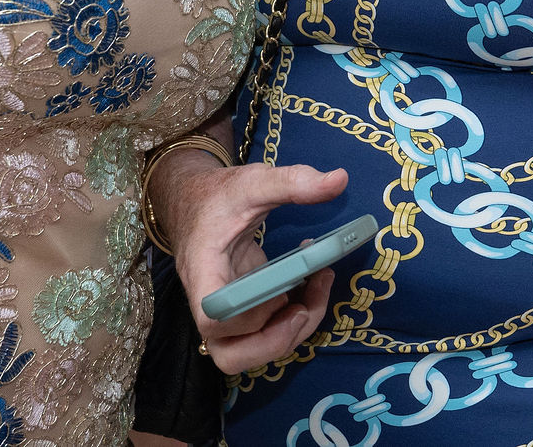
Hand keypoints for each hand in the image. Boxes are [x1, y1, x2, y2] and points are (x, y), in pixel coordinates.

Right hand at [161, 158, 347, 375]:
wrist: (193, 202)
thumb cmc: (217, 196)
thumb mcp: (253, 181)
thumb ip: (292, 181)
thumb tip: (339, 179)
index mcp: (203, 271)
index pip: (213, 318)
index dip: (249, 320)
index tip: (282, 291)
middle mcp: (209, 302)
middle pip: (230, 355)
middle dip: (276, 342)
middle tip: (303, 307)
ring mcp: (226, 312)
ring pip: (250, 352)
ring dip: (292, 332)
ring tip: (318, 286)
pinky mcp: (242, 311)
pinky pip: (264, 333)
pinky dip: (293, 318)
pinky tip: (311, 283)